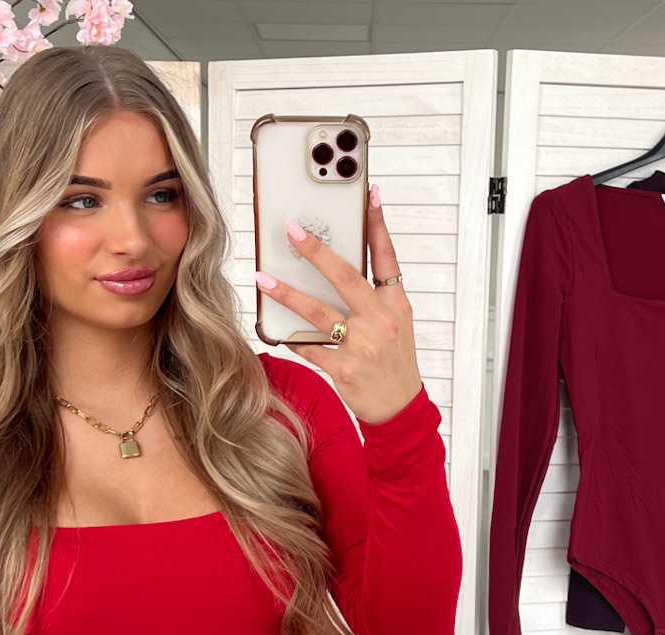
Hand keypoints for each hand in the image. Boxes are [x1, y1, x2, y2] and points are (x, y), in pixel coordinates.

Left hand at [254, 182, 422, 424]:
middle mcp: (381, 321)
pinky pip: (310, 349)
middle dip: (316, 252)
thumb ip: (375, 295)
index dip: (378, 225)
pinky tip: (277, 329)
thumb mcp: (397, 323)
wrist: (399, 408)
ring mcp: (362, 346)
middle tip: (293, 231)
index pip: (387, 257)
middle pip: (345, 278)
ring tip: (264, 279)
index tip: (369, 195)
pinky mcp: (344, 369)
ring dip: (288, 294)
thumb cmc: (395, 362)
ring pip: (319, 312)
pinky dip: (292, 338)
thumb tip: (339, 269)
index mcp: (395, 305)